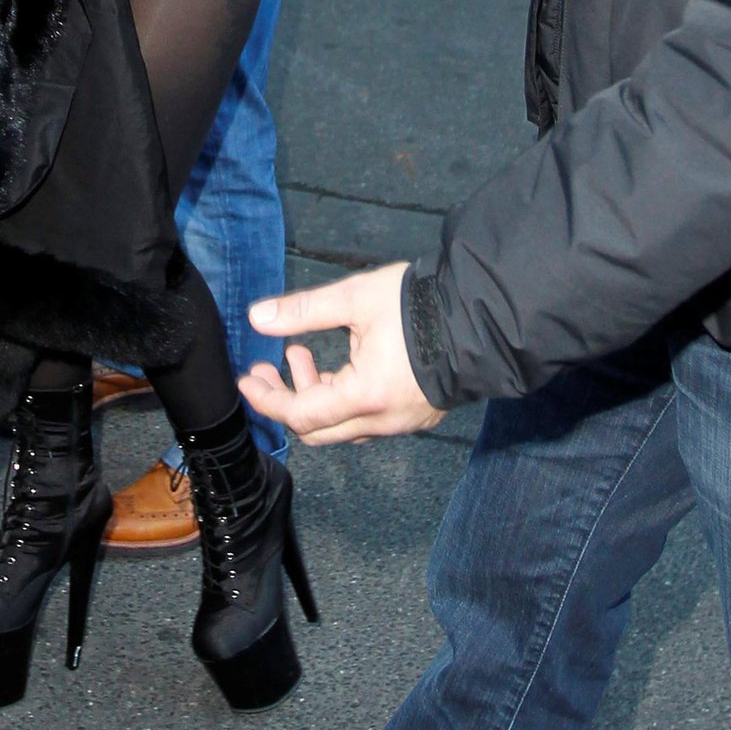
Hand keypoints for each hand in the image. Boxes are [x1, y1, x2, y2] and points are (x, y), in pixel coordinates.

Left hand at [238, 264, 445, 446]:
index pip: (301, 415)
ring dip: (314, 396)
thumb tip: (257, 317)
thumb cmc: (418, 305)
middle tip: (268, 368)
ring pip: (342, 426)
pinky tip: (336, 365)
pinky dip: (341, 399)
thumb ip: (303, 311)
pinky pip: (366, 421)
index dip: (268, 400)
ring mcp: (403, 422)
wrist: (482, 314)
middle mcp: (384, 421)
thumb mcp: (354, 298)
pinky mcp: (416, 414)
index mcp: (366, 397)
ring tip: (299, 353)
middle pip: (318, 431)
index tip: (249, 380)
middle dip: (285, 400)